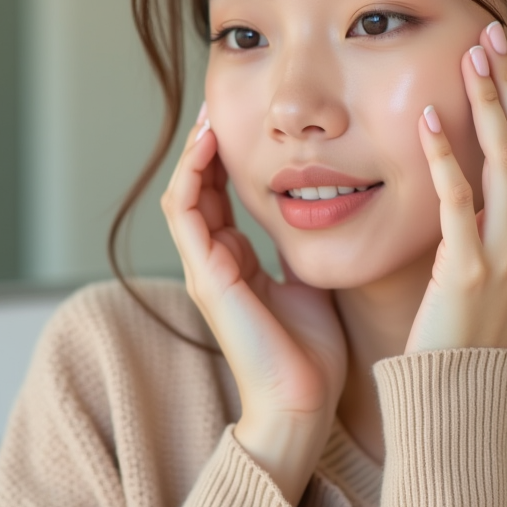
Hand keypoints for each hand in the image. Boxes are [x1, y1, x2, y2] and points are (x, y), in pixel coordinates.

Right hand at [161, 105, 348, 502]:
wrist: (302, 402)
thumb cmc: (309, 351)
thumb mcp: (308, 280)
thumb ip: (301, 248)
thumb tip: (322, 211)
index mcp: (234, 263)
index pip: (219, 196)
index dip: (225, 158)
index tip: (243, 122)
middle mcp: (212, 262)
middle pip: (197, 189)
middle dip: (206, 146)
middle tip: (219, 104)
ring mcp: (204, 269)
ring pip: (184, 195)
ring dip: (194, 154)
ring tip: (211, 116)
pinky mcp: (206, 277)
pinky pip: (186, 215)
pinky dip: (193, 176)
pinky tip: (209, 146)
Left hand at [405, 21, 506, 352]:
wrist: (459, 388)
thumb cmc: (471, 322)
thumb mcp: (506, 265)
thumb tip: (493, 159)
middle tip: (495, 32)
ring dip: (488, 103)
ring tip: (470, 57)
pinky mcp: (471, 272)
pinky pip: (460, 200)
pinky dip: (446, 156)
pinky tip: (430, 120)